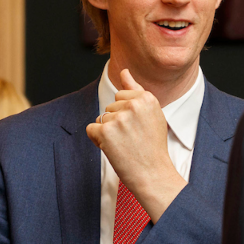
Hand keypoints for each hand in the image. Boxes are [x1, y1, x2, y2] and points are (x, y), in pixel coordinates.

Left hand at [86, 69, 185, 222]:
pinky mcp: (106, 132)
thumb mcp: (152, 113)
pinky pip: (91, 129)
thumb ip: (136, 89)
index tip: (138, 128)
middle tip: (132, 139)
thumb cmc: (152, 146)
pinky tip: (114, 149)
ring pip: (101, 119)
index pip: (121, 96)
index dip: (126, 114)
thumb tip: (124, 70)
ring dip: (108, 133)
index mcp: (147, 97)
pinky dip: (97, 140)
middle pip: (110, 107)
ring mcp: (119, 118)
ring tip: (125, 145)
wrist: (153, 174)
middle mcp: (133, 104)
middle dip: (116, 123)